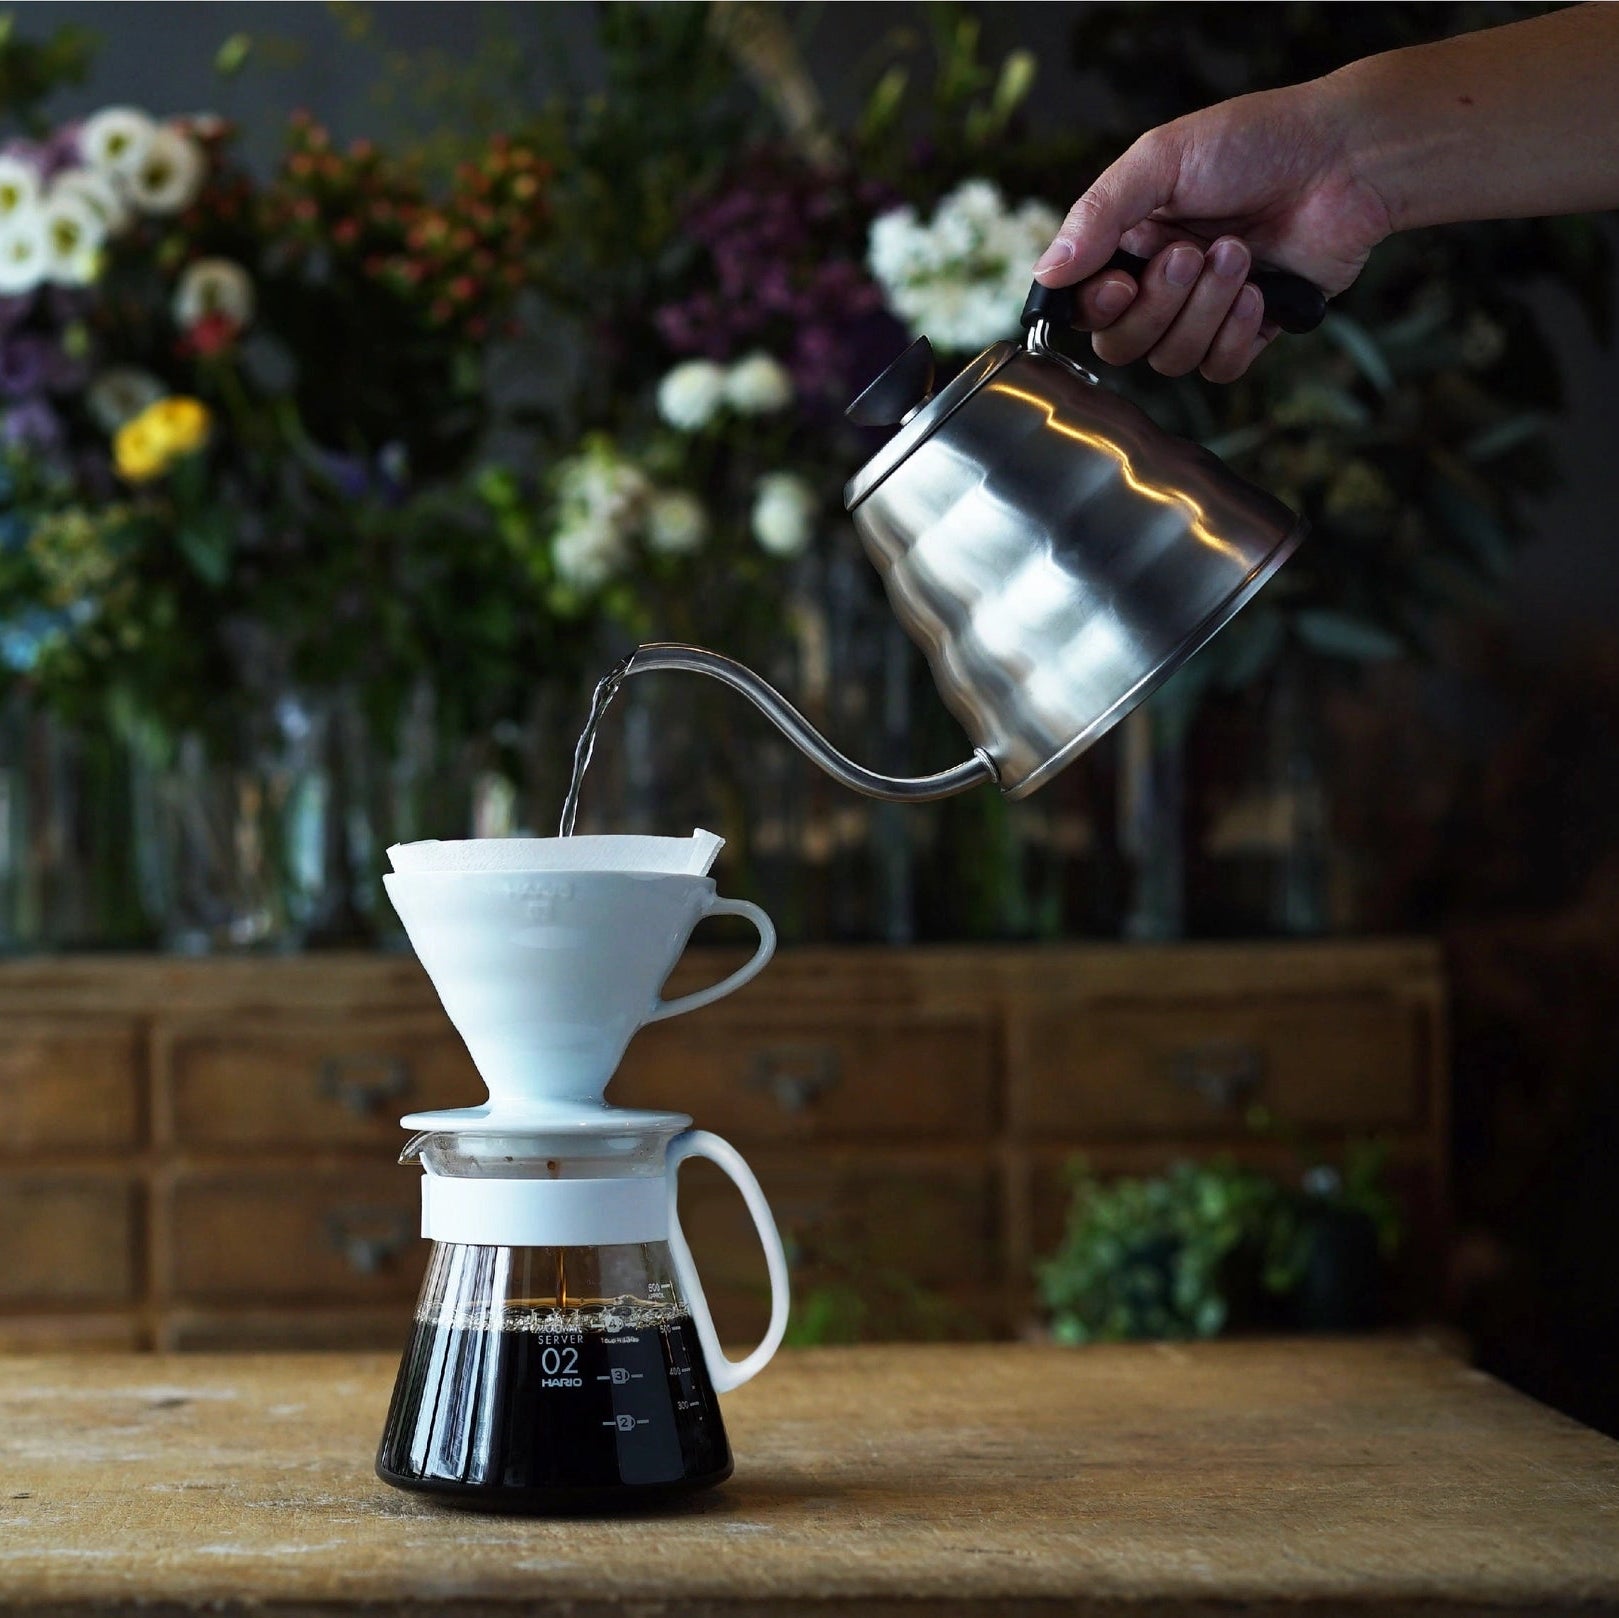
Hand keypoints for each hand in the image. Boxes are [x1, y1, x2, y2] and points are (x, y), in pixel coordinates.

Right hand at [1033, 81, 1393, 380]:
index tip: (1120, 283)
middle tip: (1191, 253)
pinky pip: (1218, 369)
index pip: (1084, 306)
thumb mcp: (1161, 159)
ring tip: (1239, 254)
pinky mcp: (1249, 331)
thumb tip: (1047, 272)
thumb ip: (1097, 216)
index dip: (1096, 308)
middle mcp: (1161, 281)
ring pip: (1171, 359)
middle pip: (1122, 345)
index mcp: (1129, 241)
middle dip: (1158, 305)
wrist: (1346, 158)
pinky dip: (1236, 335)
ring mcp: (1204, 310)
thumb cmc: (1257, 142)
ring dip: (1205, 309)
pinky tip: (1260, 291)